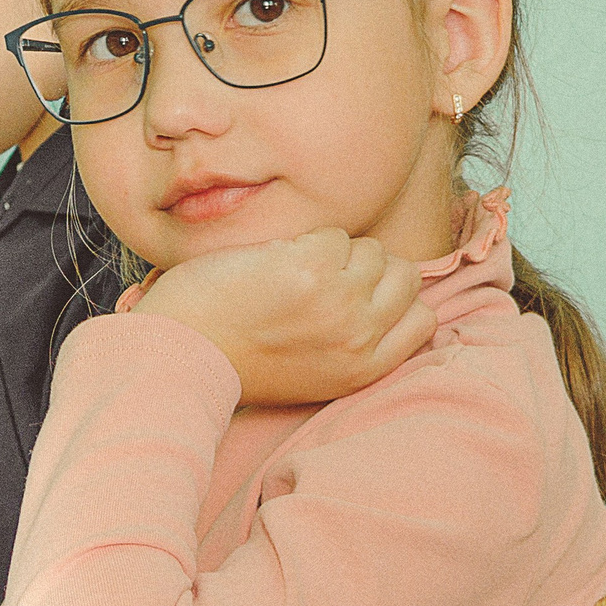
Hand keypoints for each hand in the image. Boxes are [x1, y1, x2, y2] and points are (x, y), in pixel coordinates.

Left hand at [133, 229, 435, 406]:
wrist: (182, 354)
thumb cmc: (236, 356)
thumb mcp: (313, 371)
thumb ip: (353, 342)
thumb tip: (380, 295)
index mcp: (364, 369)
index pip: (423, 319)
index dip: (394, 298)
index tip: (361, 295)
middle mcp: (361, 338)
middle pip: (404, 275)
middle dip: (367, 269)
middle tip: (320, 279)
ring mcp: (340, 302)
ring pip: (367, 249)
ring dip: (330, 253)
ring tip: (287, 277)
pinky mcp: (310, 270)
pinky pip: (331, 234)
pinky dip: (301, 242)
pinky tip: (269, 267)